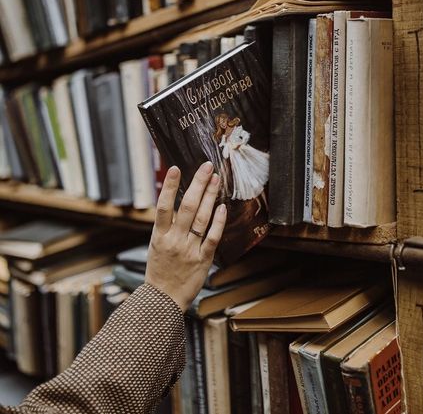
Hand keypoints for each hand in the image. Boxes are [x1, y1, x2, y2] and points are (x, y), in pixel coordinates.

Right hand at [145, 162, 226, 311]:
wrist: (163, 301)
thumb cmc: (159, 271)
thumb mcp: (155, 246)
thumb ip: (166, 226)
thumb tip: (175, 200)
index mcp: (159, 236)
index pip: (164, 206)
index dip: (170, 187)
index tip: (175, 168)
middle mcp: (174, 241)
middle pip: (187, 207)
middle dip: (198, 184)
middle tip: (207, 167)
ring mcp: (189, 250)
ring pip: (201, 218)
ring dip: (210, 197)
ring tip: (216, 179)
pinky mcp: (202, 260)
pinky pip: (212, 238)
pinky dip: (218, 222)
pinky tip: (222, 207)